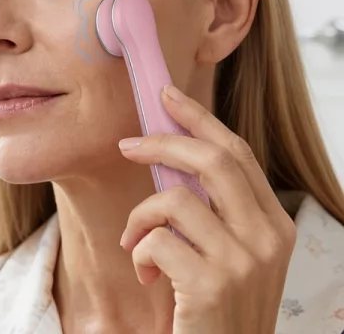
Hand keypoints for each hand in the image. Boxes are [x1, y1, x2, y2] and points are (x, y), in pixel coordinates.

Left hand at [118, 84, 296, 333]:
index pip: (237, 152)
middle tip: (128, 145)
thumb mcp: (229, 253)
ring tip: (135, 242)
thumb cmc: (217, 306)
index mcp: (274, 224)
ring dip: (140, 217)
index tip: (168, 96)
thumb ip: (212, 209)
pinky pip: (155, 239)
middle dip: (163, 143)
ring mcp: (243, 262)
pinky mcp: (211, 285)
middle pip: (212, 160)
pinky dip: (138, 250)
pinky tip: (147, 273)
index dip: (200, 119)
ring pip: (173, 200)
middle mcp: (267, 238)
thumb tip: (168, 157)